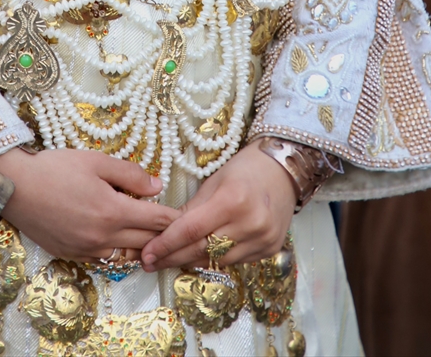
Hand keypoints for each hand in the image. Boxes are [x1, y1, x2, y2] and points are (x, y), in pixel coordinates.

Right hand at [0, 147, 179, 261]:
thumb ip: (129, 175)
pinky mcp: (72, 255)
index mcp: (112, 212)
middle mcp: (102, 237)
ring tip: (151, 238)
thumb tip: (157, 186)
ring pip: (127, 256)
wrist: (15, 187)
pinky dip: (118, 252)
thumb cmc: (55, 168)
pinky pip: (105, 259)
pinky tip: (119, 241)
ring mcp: (87, 250)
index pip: (155, 220)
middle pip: (145, 243)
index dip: (174, 219)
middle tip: (175, 230)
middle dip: (163, 236)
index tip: (188, 217)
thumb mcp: (95, 161)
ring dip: (141, 248)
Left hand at [140, 141, 296, 272]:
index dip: (166, 244)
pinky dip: (214, 259)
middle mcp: (249, 223)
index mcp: (232, 200)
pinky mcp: (270, 250)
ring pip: (217, 261)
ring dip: (191, 261)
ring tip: (169, 261)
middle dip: (173, 257)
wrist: (284, 171)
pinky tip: (198, 257)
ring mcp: (262, 240)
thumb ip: (191, 208)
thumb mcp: (214, 181)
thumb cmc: (245, 169)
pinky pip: (234, 261)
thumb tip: (164, 230)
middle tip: (149, 262)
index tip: (146, 253)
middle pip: (202, 249)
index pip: (191, 230)